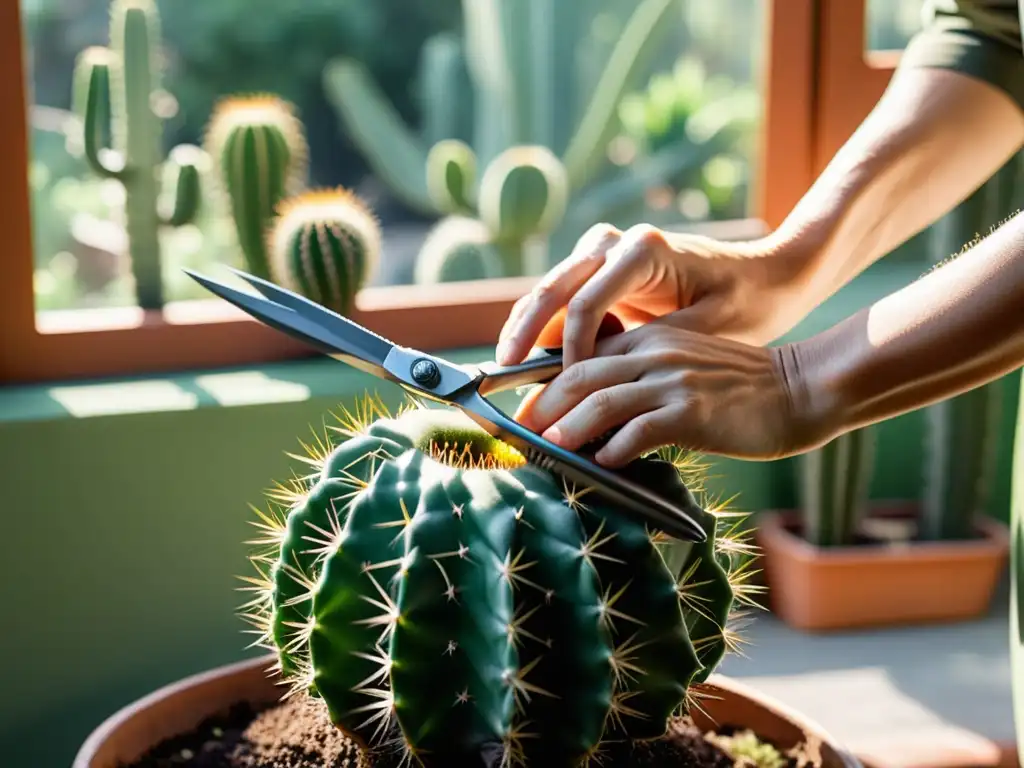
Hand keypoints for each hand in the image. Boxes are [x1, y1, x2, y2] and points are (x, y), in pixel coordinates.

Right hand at [496, 222, 809, 367]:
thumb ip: (652, 349)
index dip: (570, 349)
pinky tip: (532, 361)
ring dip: (527, 329)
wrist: (767, 276)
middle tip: (502, 369)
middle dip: (525, 330)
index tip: (568, 388)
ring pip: (550, 290)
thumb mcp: (706, 332)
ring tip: (505, 369)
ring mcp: (605, 251)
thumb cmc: (747, 303)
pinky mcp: (601, 270)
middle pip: (555, 287)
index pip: (586, 302)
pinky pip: (564, 299)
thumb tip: (606, 380)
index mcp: (643, 250)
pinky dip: (546, 329)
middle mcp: (615, 242)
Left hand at [515, 322, 822, 465]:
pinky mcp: (693, 411)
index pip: (583, 356)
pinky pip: (640, 430)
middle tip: (520, 432)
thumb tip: (596, 415)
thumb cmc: (742, 389)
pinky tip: (604, 465)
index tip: (525, 409)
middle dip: (543, 405)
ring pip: (602, 401)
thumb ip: (643, 377)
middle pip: (580, 375)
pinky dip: (615, 449)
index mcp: (650, 339)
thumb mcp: (686, 366)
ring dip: (569, 427)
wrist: (802, 390)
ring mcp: (674, 380)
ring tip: (549, 449)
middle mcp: (656, 353)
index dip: (546, 383)